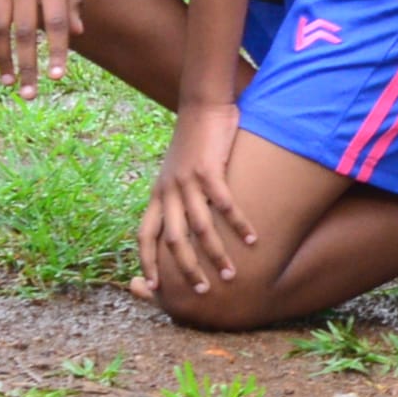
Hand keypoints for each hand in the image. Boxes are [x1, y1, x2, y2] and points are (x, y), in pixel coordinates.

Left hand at [136, 105, 258, 298]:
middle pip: (172, 241)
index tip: (153, 286)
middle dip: (186, 270)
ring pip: (198, 228)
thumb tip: (186, 220)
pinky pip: (223, 205)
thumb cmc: (194, 140)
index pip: (145, 236)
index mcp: (157, 194)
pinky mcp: (209, 170)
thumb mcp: (178, 170)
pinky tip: (252, 238)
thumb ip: (178, 195)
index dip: (146, 262)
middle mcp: (168, 191)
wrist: (202, 105)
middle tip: (203, 291)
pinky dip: (238, 224)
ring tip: (231, 273)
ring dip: (215, 253)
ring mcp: (187, 181)